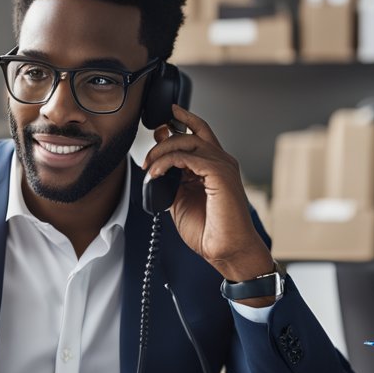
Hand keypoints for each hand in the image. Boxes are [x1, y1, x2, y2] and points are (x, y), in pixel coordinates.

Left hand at [142, 104, 273, 291]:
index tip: (159, 127)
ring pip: (187, 140)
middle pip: (191, 133)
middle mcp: (221, 162)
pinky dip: (165, 162)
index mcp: (215, 166)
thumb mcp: (180, 200)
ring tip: (148, 168)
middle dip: (163, 141)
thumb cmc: (210, 231)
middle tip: (146, 160)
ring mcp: (222, 166)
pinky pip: (185, 157)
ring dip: (162, 151)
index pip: (199, 132)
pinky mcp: (219, 173)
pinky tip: (155, 174)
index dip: (180, 122)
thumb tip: (155, 165)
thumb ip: (171, 180)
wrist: (226, 250)